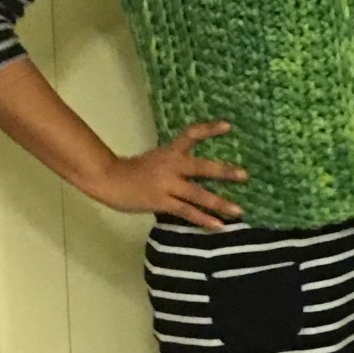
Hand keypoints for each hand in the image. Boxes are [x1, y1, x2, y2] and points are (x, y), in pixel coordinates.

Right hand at [93, 121, 247, 229]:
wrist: (109, 180)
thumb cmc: (133, 171)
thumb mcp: (156, 160)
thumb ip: (175, 164)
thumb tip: (198, 172)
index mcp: (170, 152)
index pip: (191, 135)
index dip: (209, 129)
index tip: (228, 126)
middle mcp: (171, 165)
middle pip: (201, 168)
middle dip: (224, 172)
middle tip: (245, 176)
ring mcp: (167, 184)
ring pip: (198, 194)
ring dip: (220, 203)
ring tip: (239, 211)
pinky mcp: (162, 202)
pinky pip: (187, 211)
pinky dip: (204, 219)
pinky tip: (219, 226)